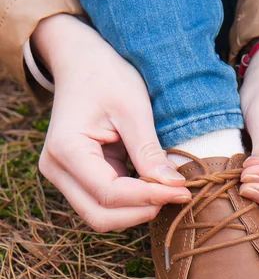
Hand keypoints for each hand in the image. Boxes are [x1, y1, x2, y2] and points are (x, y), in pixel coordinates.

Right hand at [33, 14, 190, 231]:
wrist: (82, 62)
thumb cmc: (106, 76)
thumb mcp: (133, 109)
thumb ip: (149, 151)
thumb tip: (174, 187)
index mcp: (66, 149)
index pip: (109, 193)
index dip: (148, 197)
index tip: (183, 191)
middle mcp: (56, 169)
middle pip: (100, 215)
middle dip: (141, 211)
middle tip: (177, 195)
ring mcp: (62, 175)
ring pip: (101, 214)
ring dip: (136, 209)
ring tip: (167, 190)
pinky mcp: (76, 176)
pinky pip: (104, 201)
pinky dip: (131, 200)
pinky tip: (153, 184)